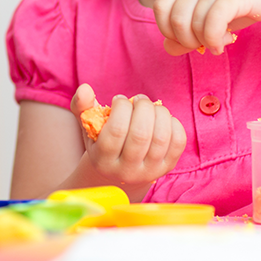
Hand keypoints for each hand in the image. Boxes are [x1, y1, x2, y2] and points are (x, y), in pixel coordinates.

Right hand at [69, 84, 185, 186]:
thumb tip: (85, 88)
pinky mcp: (167, 167)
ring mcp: (149, 171)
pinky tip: (162, 118)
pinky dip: (173, 123)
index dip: (121, 108)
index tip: (119, 100)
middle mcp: (127, 171)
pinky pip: (178, 142)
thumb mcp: (88, 127)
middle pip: (141, 134)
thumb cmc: (102, 142)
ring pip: (161, 137)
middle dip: (143, 107)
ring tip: (151, 107)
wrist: (120, 172)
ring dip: (159, 112)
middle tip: (139, 99)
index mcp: (104, 161)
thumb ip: (82, 107)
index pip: (116, 131)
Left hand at [153, 0, 260, 55]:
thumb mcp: (212, 20)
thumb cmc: (244, 6)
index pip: (160, 7)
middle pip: (175, 19)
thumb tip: (169, 47)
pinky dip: (214, 40)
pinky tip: (224, 44)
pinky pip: (212, 22)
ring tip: (221, 43)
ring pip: (194, 23)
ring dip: (206, 42)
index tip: (189, 40)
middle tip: (205, 45)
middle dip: (187, 41)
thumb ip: (188, 34)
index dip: (168, 30)